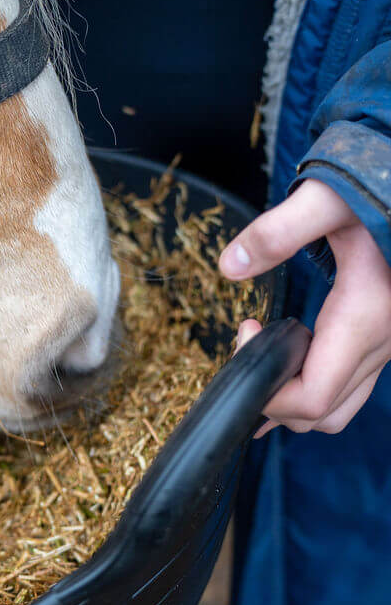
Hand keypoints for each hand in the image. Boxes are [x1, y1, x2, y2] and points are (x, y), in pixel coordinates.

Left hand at [219, 180, 390, 435]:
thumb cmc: (379, 189)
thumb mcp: (326, 200)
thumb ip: (278, 230)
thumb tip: (229, 267)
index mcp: (365, 320)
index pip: (312, 399)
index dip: (266, 388)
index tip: (245, 330)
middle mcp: (381, 345)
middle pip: (320, 415)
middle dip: (272, 396)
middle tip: (249, 341)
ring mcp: (386, 347)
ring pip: (336, 409)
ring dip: (291, 393)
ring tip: (265, 345)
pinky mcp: (383, 339)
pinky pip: (346, 386)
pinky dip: (310, 382)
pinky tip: (286, 347)